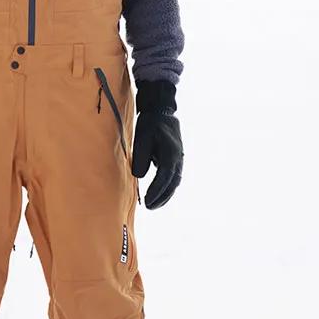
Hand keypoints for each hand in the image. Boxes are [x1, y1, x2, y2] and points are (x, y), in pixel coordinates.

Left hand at [131, 79, 182, 209]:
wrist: (161, 110)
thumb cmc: (150, 123)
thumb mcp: (142, 137)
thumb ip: (141, 157)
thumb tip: (139, 176)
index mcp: (171, 152)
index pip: (164, 177)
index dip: (156, 191)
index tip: (147, 202)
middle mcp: (178, 158)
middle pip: (173, 183)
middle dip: (162, 197)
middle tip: (150, 207)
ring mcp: (179, 158)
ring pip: (175, 182)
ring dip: (165, 195)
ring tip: (153, 205)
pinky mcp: (176, 159)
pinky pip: (173, 177)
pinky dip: (167, 187)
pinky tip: (159, 195)